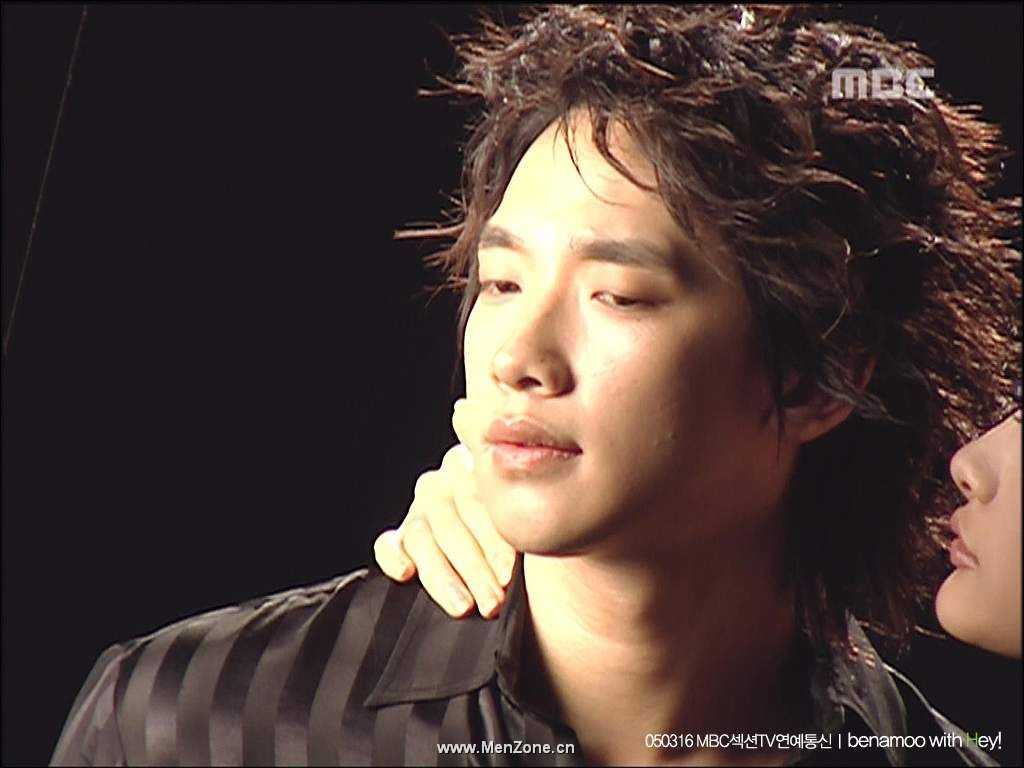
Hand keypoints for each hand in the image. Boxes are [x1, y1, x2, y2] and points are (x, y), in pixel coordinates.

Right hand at [373, 398, 516, 617]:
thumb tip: (487, 451)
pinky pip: (389, 543)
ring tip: (464, 604)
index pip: (477, 499)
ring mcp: (423, 509)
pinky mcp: (402, 537)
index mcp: (481, 466)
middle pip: (450, 521)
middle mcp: (448, 481)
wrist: (538, 570)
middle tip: (494, 599)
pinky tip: (406, 572)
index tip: (511, 574)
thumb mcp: (534, 517)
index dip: (494, 540)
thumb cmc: (537, 537)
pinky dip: (394, 556)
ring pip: (422, 535)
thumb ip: (518, 493)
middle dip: (473, 566)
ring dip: (442, 574)